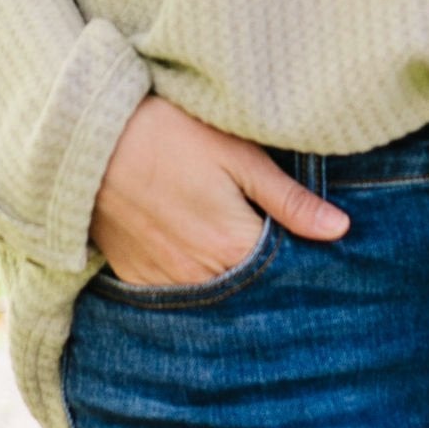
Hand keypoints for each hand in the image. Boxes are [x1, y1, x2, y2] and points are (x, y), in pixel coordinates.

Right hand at [90, 95, 349, 288]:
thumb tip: (340, 229)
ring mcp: (163, 280)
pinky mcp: (134, 276)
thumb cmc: (168, 134)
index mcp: (231, 245)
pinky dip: (191, 278)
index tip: (308, 247)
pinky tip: (194, 250)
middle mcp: (199, 276)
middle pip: (248, 289)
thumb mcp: (237, 154)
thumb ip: (288, 199)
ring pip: (212, 293)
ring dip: (227, 277)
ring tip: (229, 243)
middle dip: (264, 274)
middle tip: (271, 244)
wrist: (88, 137)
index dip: (299, 260)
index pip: (283, 274)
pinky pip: (175, 292)